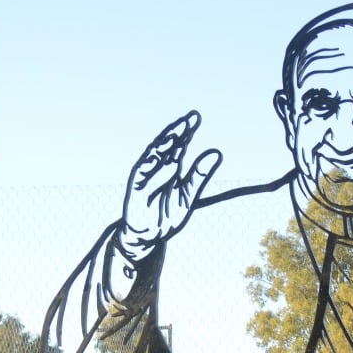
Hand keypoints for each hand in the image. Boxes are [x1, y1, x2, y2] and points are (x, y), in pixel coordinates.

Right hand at [119, 111, 222, 257]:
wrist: (150, 236)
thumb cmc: (167, 215)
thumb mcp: (188, 194)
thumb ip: (200, 174)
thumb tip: (216, 152)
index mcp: (172, 168)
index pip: (179, 146)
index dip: (187, 132)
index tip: (196, 118)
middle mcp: (158, 168)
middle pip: (168, 145)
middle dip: (179, 131)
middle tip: (191, 117)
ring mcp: (146, 175)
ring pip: (156, 153)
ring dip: (166, 141)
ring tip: (179, 129)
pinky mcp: (136, 186)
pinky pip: (144, 171)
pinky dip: (154, 163)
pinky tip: (166, 154)